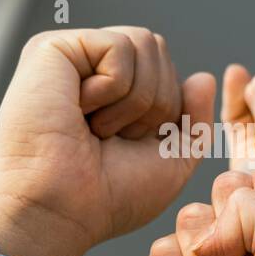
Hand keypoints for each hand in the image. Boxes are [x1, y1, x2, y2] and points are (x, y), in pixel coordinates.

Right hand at [0, 27, 214, 255]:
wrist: (59, 212)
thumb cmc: (107, 197)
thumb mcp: (169, 161)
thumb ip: (193, 120)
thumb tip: (204, 76)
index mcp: (106, 87)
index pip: (164, 67)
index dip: (166, 109)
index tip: (126, 146)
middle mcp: (84, 65)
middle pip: (157, 47)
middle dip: (155, 102)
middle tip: (111, 138)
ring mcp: (67, 54)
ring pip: (144, 43)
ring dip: (136, 99)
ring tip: (96, 128)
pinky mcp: (51, 48)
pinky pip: (120, 46)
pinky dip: (115, 89)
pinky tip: (80, 112)